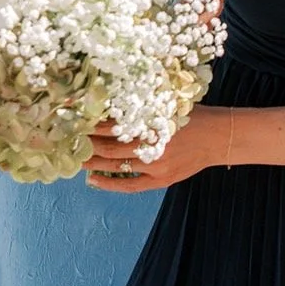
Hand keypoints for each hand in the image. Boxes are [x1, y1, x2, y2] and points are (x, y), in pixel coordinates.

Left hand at [83, 106, 228, 192]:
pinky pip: (130, 185)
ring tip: (73, 156)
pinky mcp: (161, 180)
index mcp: (149, 123)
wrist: (217, 137)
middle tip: (66, 139)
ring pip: (115, 165)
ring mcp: (156, 165)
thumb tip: (104, 100)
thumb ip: (138, 105)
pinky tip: (92, 180)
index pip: (110, 124)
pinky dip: (110, 184)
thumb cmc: (188, 116)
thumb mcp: (163, 104)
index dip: (90, 123)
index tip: (73, 119)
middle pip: (107, 146)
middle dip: (85, 143)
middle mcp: (151, 145)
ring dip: (92, 161)